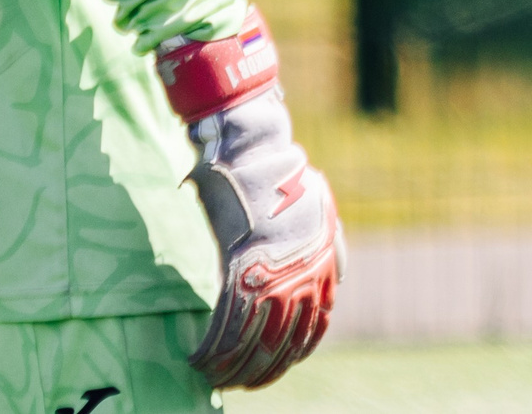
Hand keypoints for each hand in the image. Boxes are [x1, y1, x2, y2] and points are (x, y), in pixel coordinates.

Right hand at [156, 10, 343, 389]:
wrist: (251, 147)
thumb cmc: (276, 176)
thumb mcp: (318, 212)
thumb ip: (324, 249)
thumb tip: (332, 284)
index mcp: (323, 262)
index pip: (312, 329)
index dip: (288, 358)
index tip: (267, 372)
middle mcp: (305, 271)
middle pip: (283, 342)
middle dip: (258, 371)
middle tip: (237, 383)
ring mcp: (274, 269)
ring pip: (255, 339)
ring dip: (232, 366)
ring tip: (214, 376)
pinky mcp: (243, 263)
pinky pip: (228, 322)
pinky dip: (213, 347)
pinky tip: (199, 359)